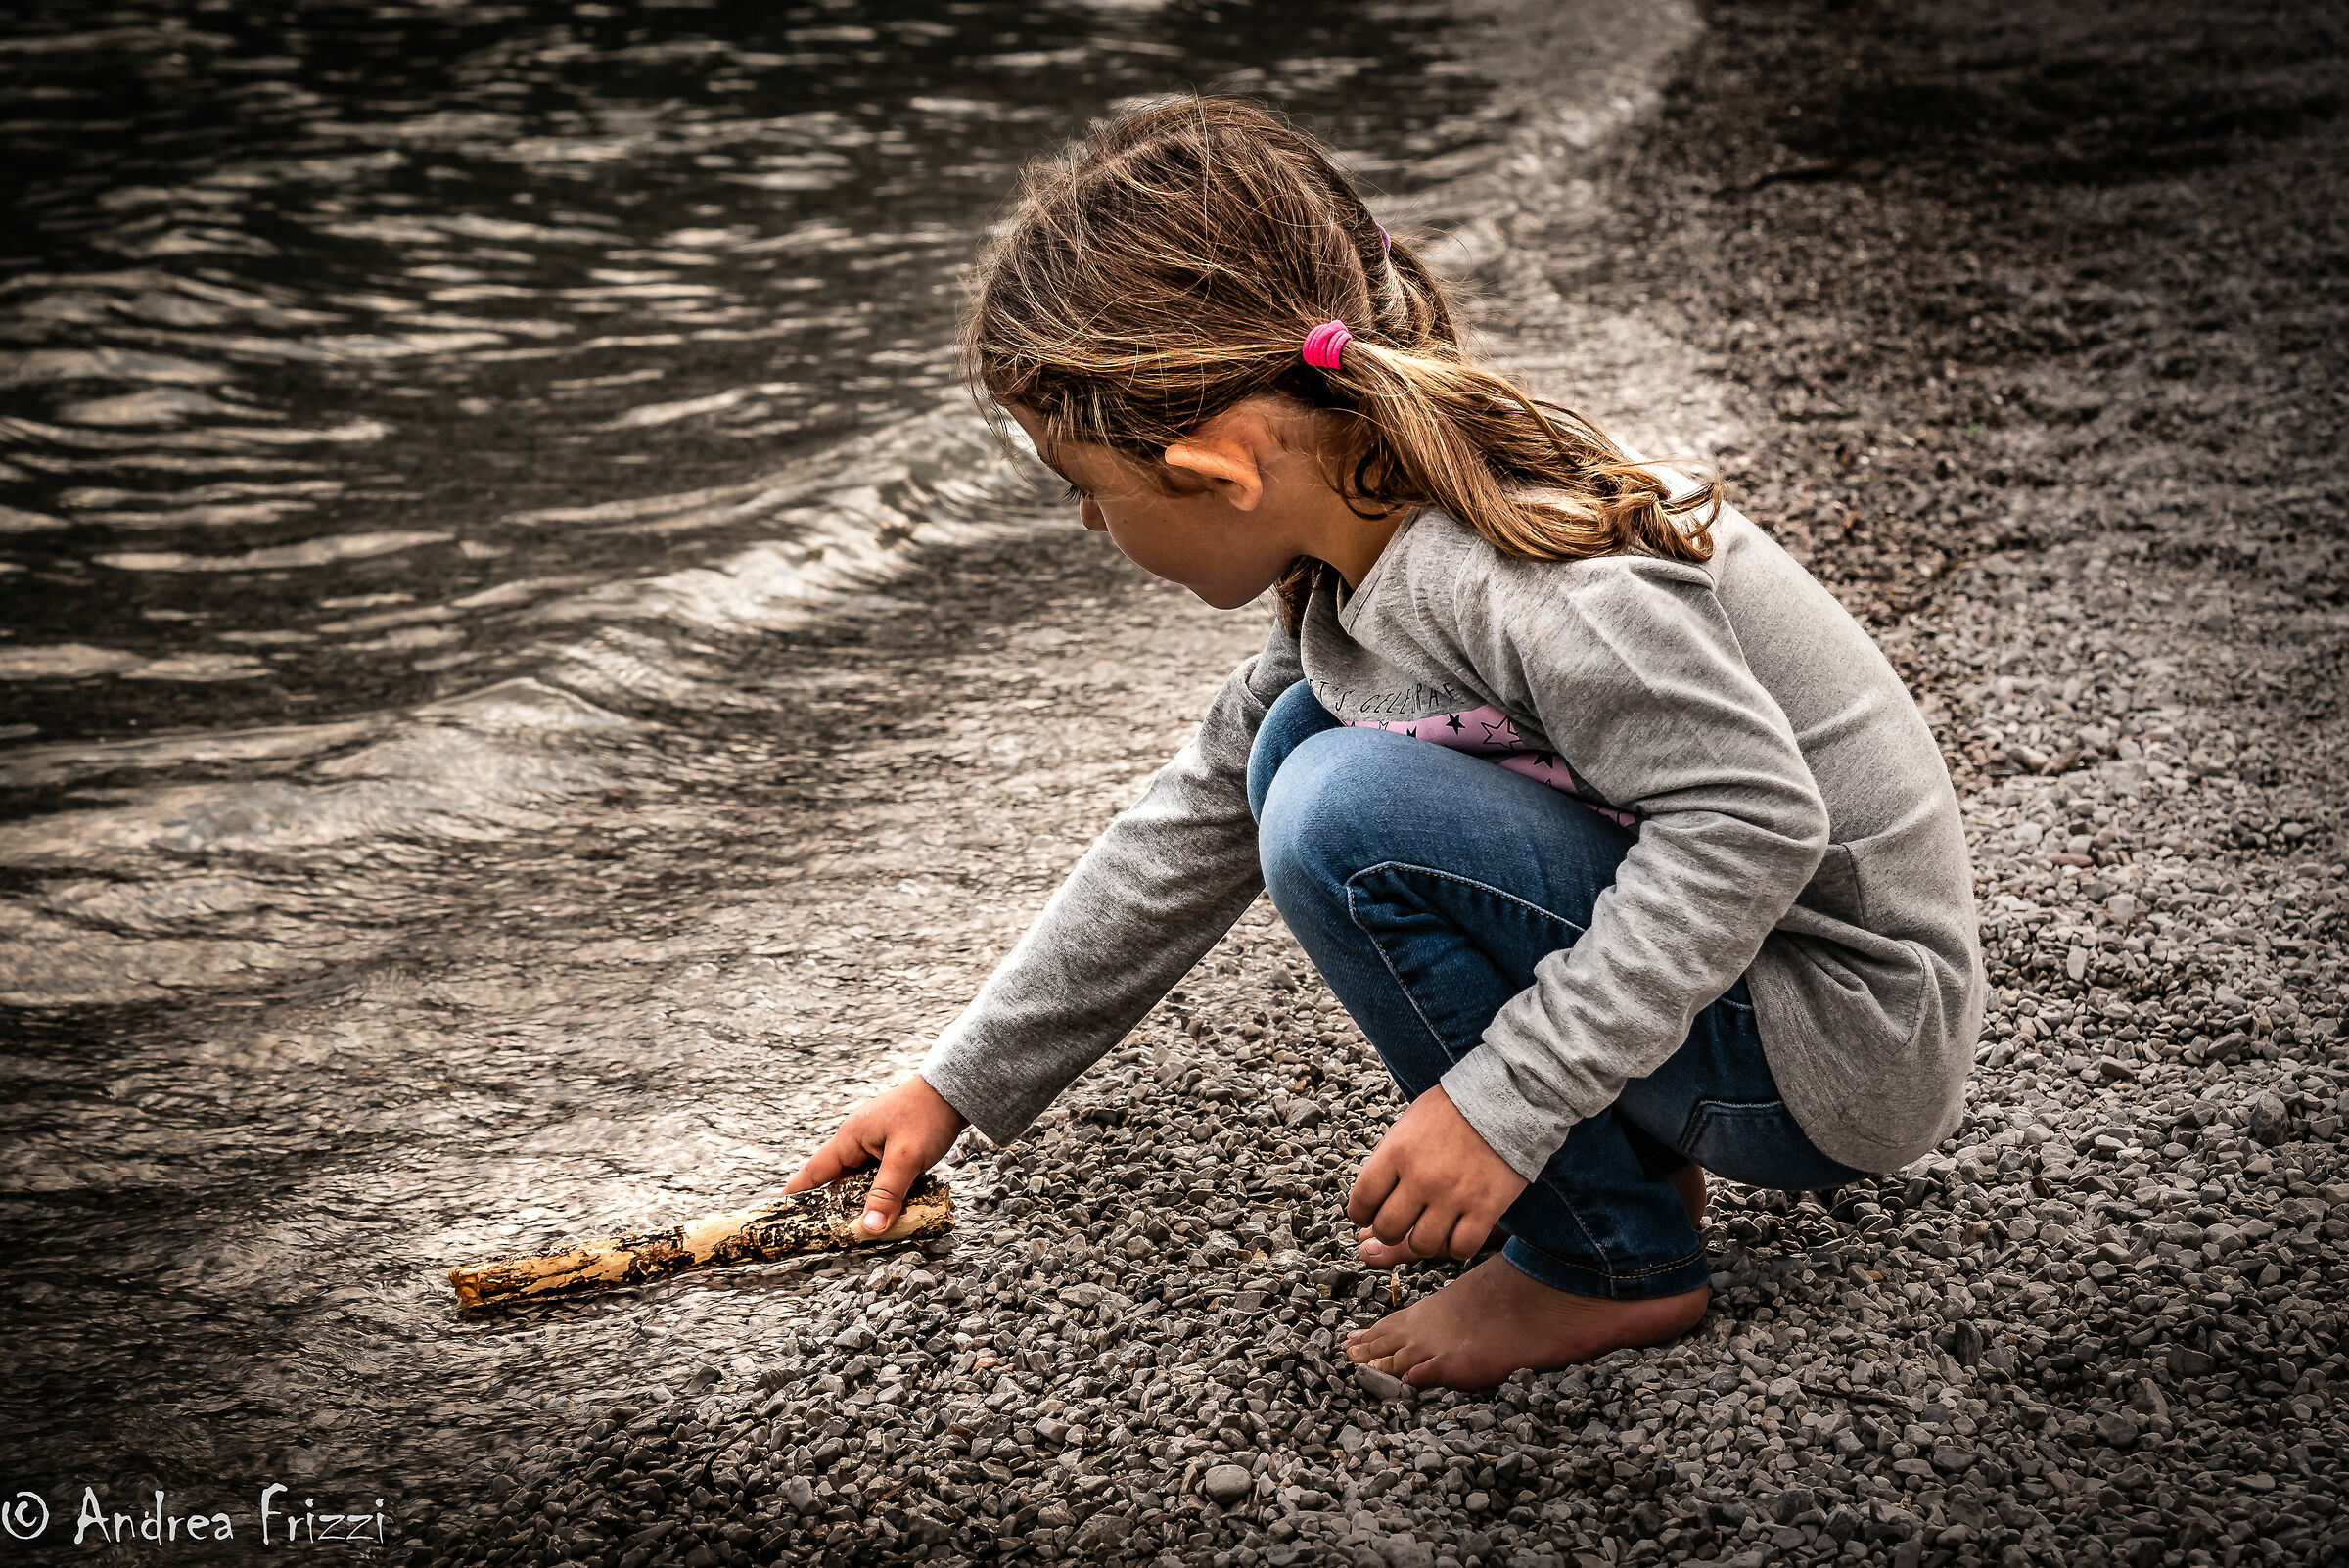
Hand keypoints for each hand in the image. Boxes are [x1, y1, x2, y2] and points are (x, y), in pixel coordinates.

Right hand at [784, 1072, 968, 1236]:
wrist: (955, 1090)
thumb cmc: (928, 1116)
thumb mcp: (906, 1158)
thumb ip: (887, 1193)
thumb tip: (869, 1228)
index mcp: (849, 1139)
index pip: (813, 1174)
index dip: (795, 1197)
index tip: (779, 1217)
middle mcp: (857, 1142)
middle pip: (836, 1182)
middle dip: (831, 1209)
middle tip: (823, 1237)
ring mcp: (875, 1144)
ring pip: (859, 1182)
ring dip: (859, 1203)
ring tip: (855, 1231)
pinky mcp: (892, 1148)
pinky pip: (878, 1177)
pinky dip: (879, 1194)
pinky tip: (887, 1211)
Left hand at [1346, 1083, 1526, 1262]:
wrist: (1507, 1099)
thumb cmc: (1454, 1109)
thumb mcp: (1409, 1123)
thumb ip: (1389, 1157)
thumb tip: (1372, 1194)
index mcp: (1397, 1152)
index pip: (1363, 1200)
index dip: (1360, 1214)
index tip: (1366, 1216)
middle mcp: (1421, 1177)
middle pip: (1389, 1228)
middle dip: (1388, 1232)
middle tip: (1398, 1226)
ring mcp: (1453, 1195)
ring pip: (1422, 1245)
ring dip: (1422, 1241)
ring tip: (1428, 1229)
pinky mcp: (1485, 1208)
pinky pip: (1460, 1248)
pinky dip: (1456, 1246)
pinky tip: (1457, 1231)